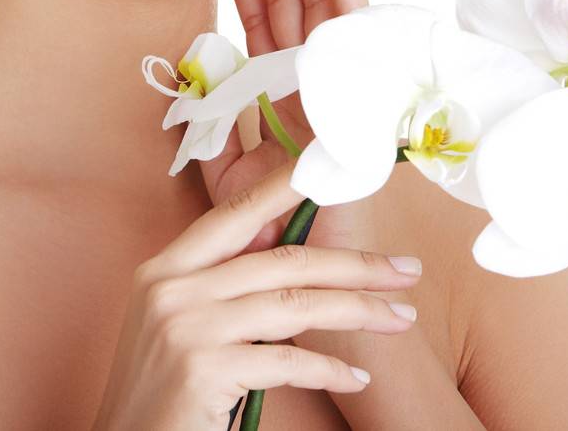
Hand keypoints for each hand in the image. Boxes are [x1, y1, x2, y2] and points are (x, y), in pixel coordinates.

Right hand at [89, 159, 421, 430]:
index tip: (332, 174)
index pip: (234, 216)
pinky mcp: (203, 369)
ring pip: (294, 304)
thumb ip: (222, 286)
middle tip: (405, 269)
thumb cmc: (162, 392)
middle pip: (282, 260)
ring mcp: (186, 327)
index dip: (283, 189)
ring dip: (358, 310)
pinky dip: (328, 368)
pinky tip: (357, 376)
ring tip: (400, 318)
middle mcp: (172, 289)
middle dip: (354, 263)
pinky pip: (286, 361)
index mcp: (164, 269)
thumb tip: (288, 250)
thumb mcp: (178, 323)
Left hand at [196, 0, 380, 254]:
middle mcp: (314, 90)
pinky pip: (358, 36)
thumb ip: (216, 125)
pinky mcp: (363, 96)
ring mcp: (341, 91)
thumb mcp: (227, 174)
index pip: (267, 33)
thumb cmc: (270, 233)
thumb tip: (200, 75)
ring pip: (325, 14)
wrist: (310, 277)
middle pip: (297, 13)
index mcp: (283, 102)